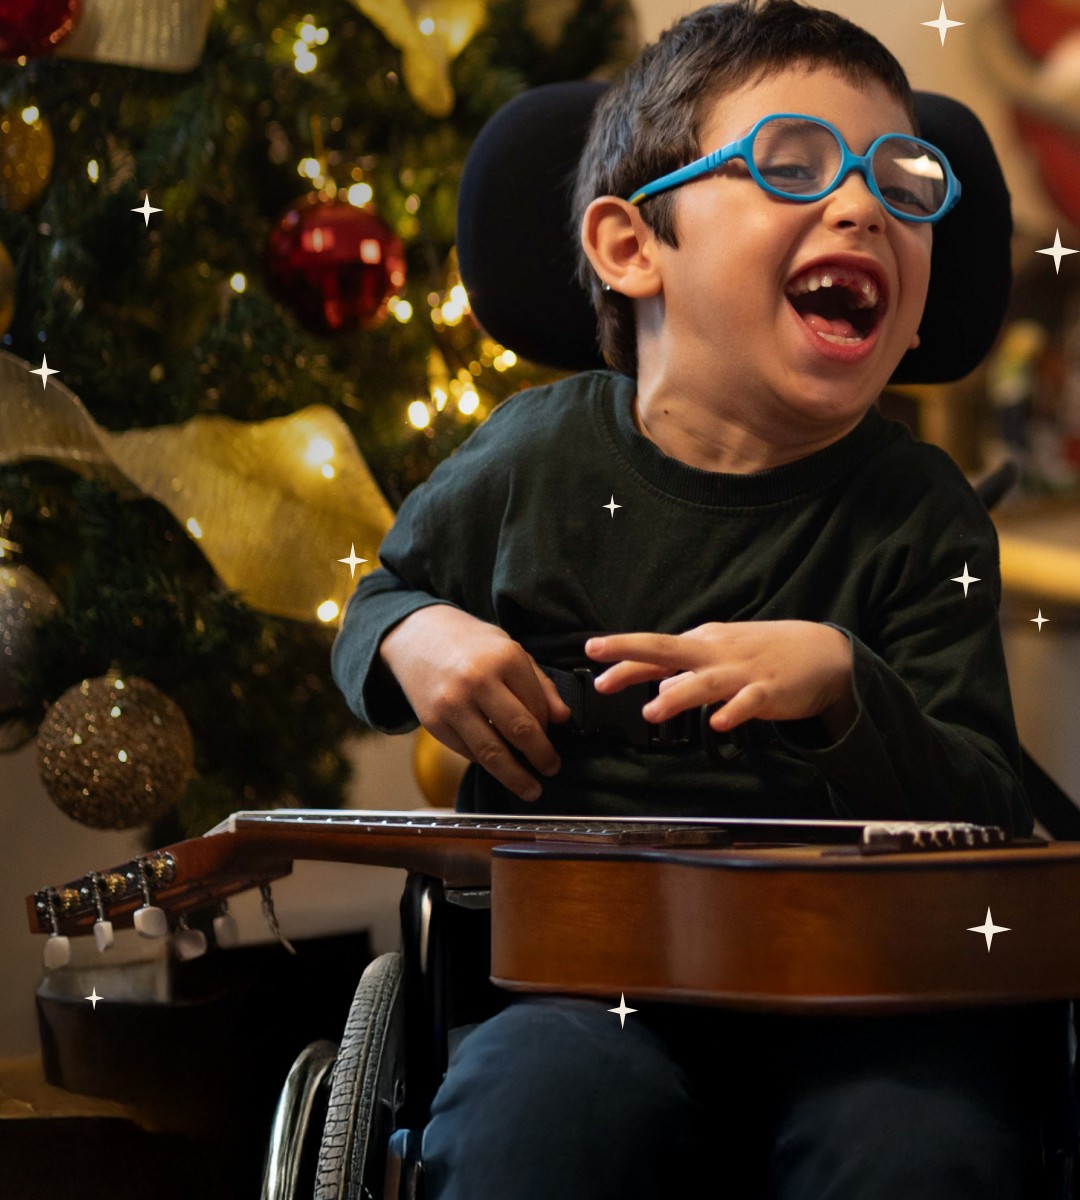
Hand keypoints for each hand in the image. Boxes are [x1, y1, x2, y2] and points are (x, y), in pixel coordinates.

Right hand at [379, 606, 571, 802]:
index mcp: (505, 658)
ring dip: (515, 776)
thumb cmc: (471, 642)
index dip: (548, 727)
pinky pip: (467, 752)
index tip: (550, 735)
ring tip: (531, 789)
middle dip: (541, 756)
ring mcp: (453, 704)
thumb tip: (563, 718)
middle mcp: (479, 681)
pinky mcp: (434, 722)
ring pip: (492, 752)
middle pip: (520, 732)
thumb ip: (539, 683)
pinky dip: (485, 761)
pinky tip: (497, 765)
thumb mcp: (510, 649)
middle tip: (552, 769)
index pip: (538, 706)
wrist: (417, 635)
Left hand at [584, 621, 854, 736]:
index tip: (591, 654)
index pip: (656, 649)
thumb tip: (652, 685)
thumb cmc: (764, 653)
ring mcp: (743, 672)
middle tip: (603, 670)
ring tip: (652, 711)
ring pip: (705, 682)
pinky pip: (748, 703)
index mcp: (702, 644)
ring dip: (678, 695)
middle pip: (668, 651)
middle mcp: (716, 653)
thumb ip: (686, 670)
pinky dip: (732, 711)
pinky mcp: (770, 692)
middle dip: (633, 655)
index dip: (624, 653)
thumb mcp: (720, 653)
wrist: (823, 652)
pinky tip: (717, 722)